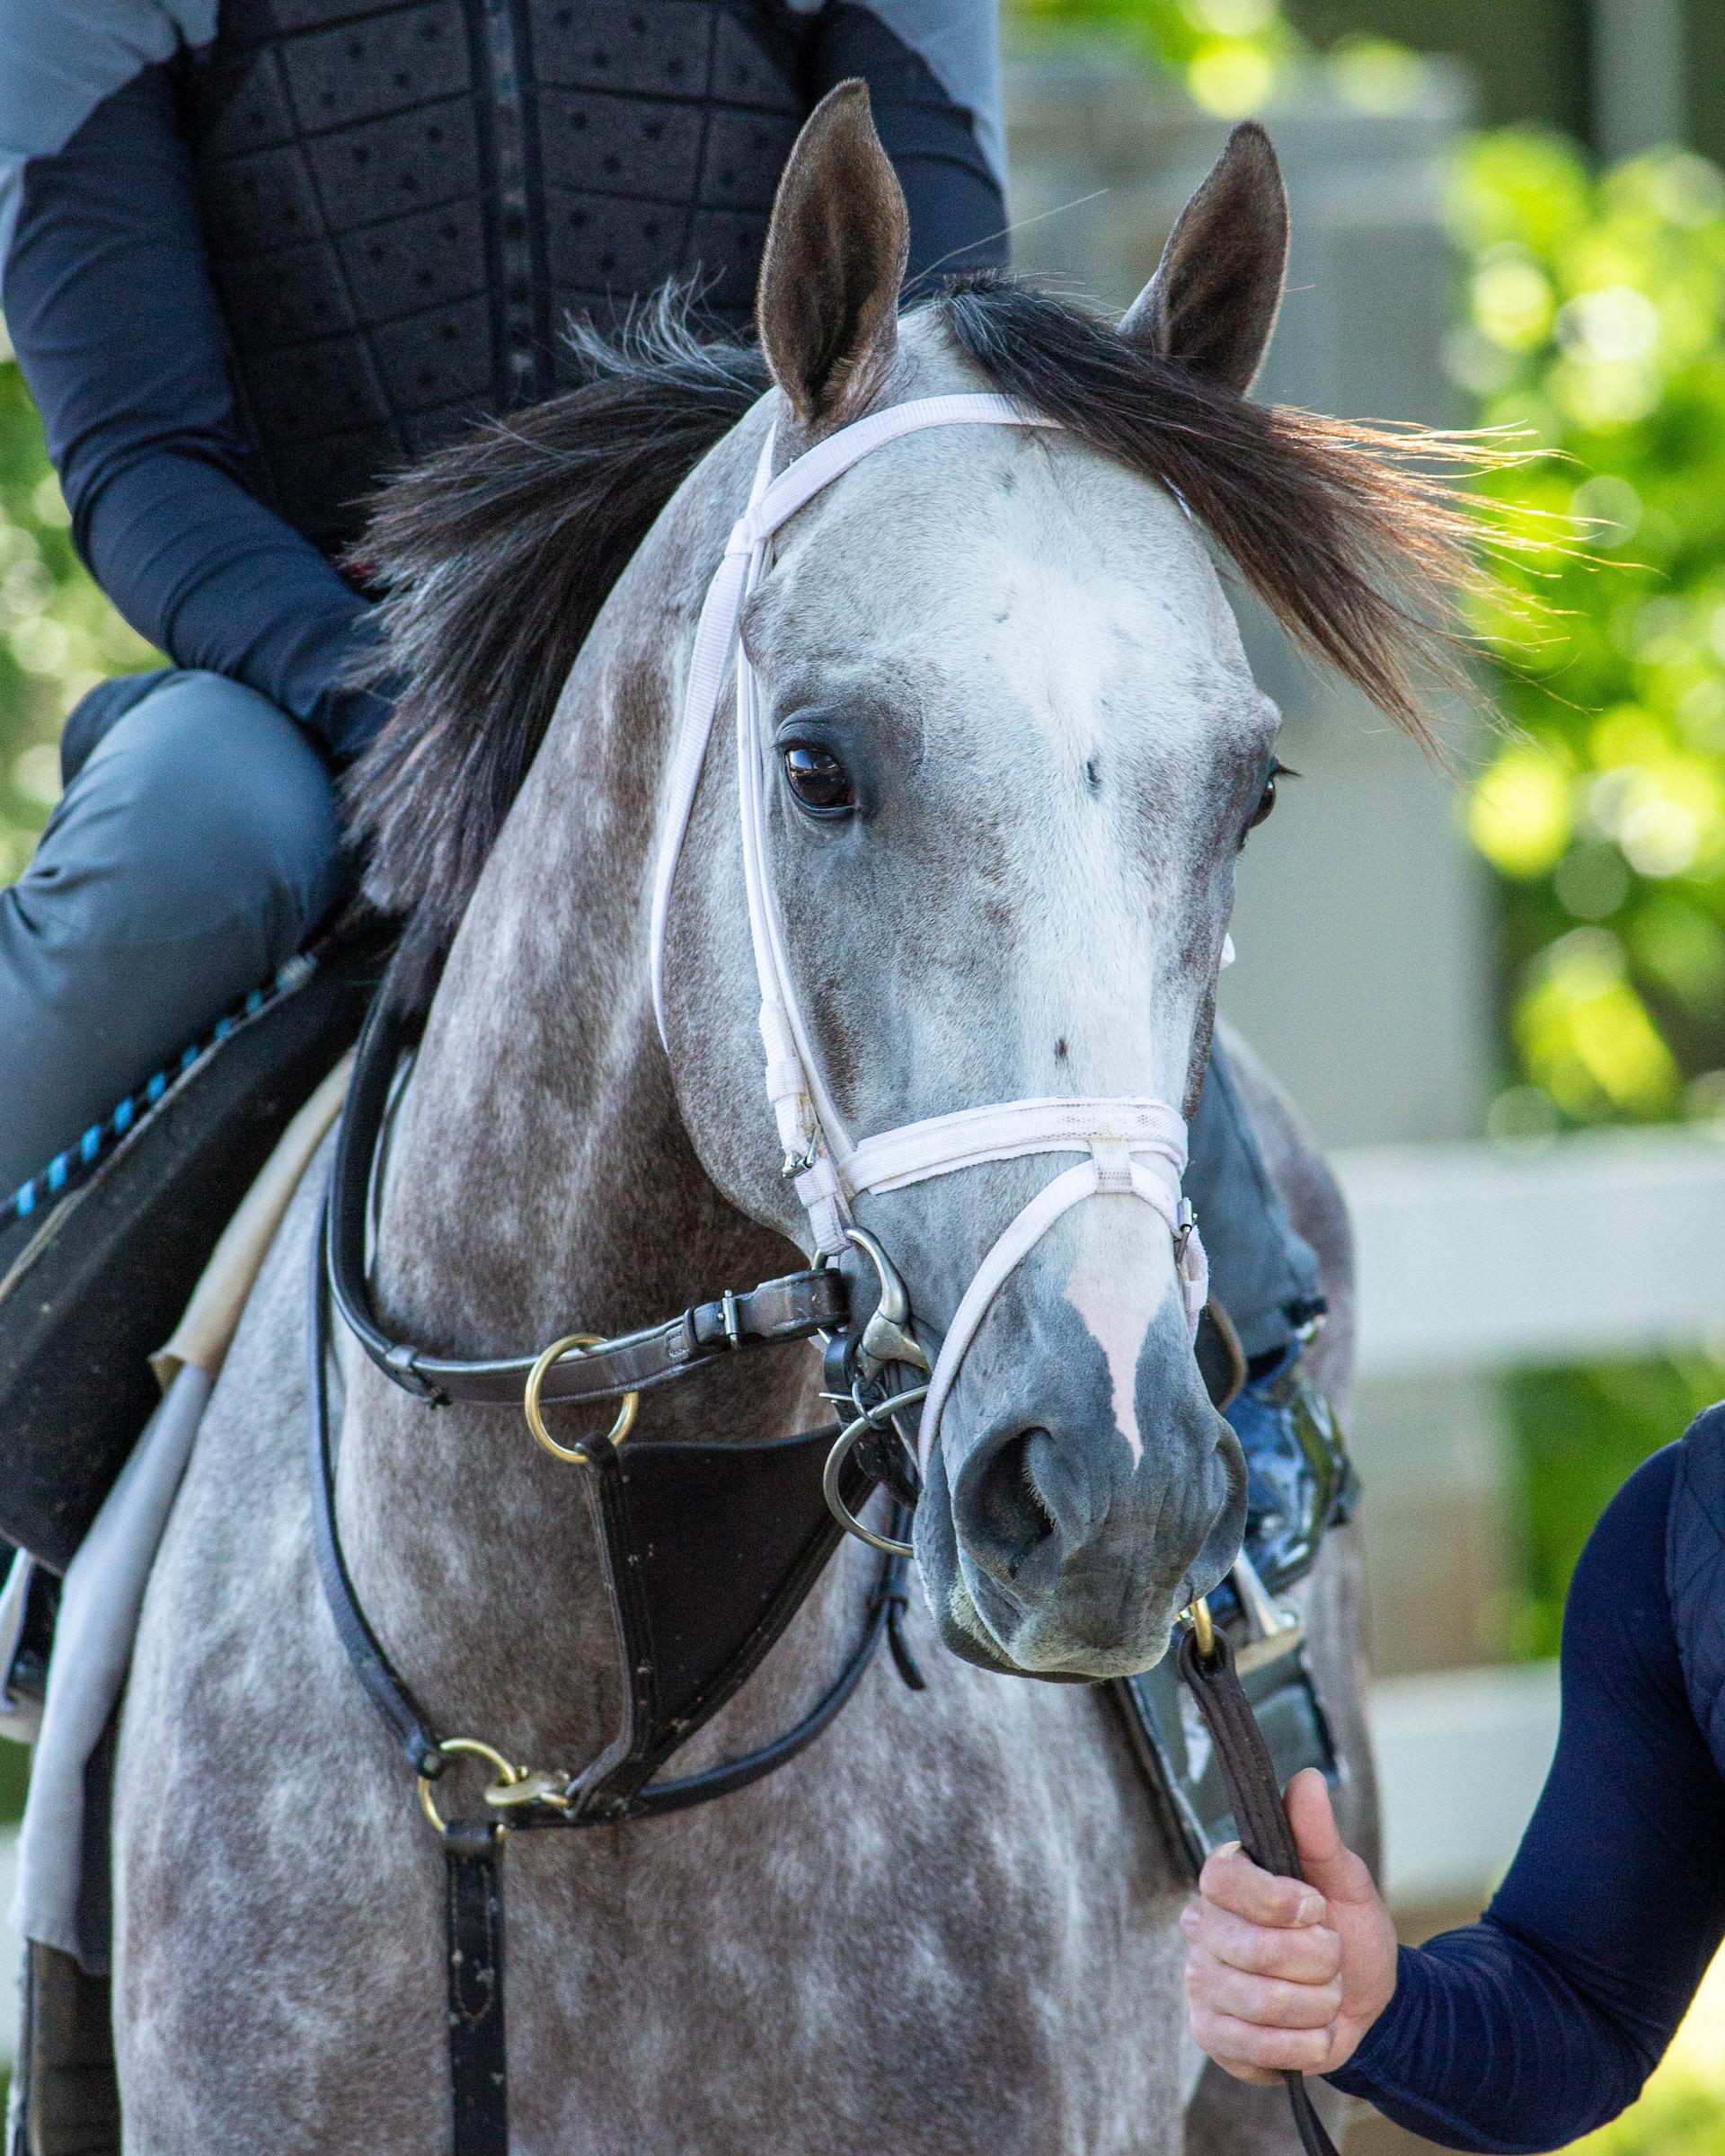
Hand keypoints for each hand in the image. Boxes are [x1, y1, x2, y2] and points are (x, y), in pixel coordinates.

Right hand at [1180, 1767, 1397, 2084]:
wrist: (1365, 2004)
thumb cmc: (1347, 1930)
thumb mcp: (1346, 1882)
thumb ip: (1320, 1835)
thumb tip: (1306, 1779)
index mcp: (1227, 1878)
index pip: (1223, 1879)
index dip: (1276, 1900)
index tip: (1317, 1908)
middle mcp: (1203, 1926)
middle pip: (1251, 1948)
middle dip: (1318, 1960)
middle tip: (1333, 1957)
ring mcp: (1201, 1982)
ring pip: (1260, 2001)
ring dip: (1317, 2004)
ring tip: (1326, 1995)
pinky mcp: (1211, 2033)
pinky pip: (1254, 2048)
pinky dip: (1303, 2046)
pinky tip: (1313, 2032)